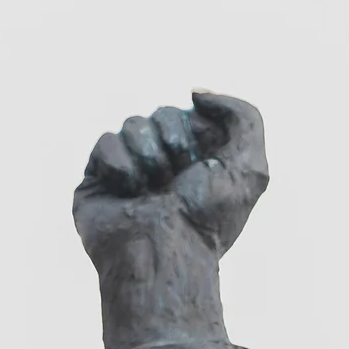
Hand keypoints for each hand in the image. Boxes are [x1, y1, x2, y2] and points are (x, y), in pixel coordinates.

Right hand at [73, 95, 267, 345]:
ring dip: (148, 156)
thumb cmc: (207, 220)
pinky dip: (121, 166)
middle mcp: (166, 169)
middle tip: (176, 181)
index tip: (202, 166)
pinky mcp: (98, 180)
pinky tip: (128, 195)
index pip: (191, 115)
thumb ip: (245, 116)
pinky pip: (106, 142)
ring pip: (132, 124)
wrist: (163, 255)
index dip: (197, 133)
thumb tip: (196, 93)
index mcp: (200, 166)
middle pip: (162, 114)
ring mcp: (131, 173)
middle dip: (173, 142)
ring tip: (153, 192)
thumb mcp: (251, 167)